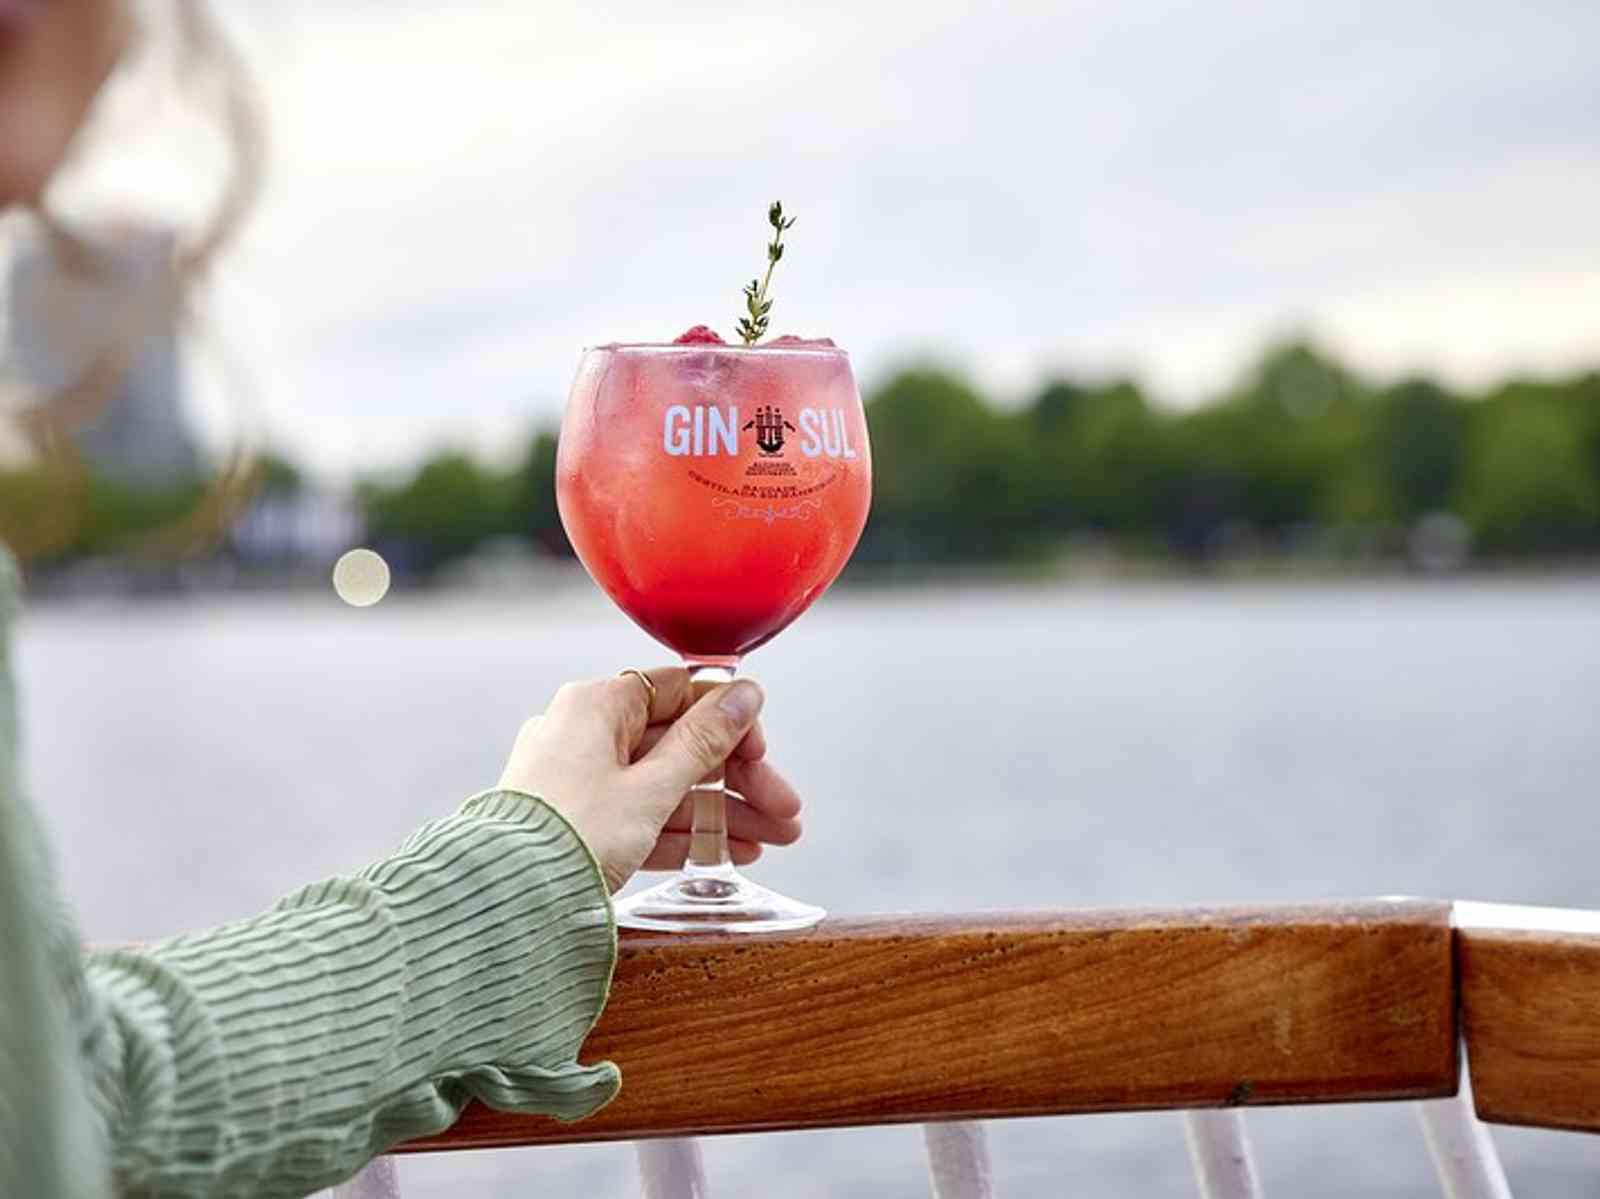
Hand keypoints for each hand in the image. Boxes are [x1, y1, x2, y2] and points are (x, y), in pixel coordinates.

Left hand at [497, 668, 802, 891]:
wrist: (505, 902)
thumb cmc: (572, 834)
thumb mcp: (651, 787)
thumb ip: (703, 741)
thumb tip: (744, 693)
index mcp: (597, 705)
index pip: (681, 692)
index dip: (730, 722)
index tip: (762, 753)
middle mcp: (584, 733)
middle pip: (680, 745)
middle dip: (739, 780)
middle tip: (785, 811)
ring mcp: (578, 779)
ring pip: (667, 785)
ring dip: (723, 812)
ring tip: (774, 840)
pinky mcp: (577, 822)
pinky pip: (642, 817)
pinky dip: (684, 832)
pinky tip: (731, 853)